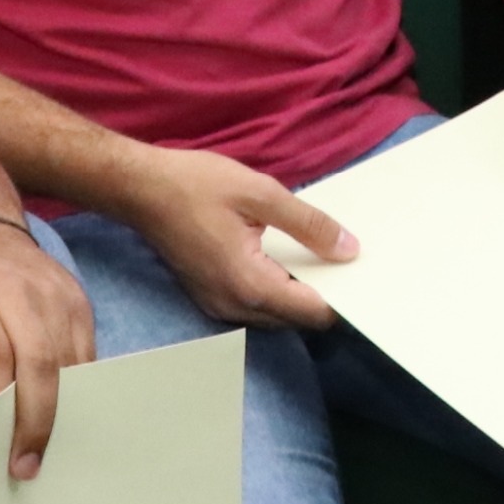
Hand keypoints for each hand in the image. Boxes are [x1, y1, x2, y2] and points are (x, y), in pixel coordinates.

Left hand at [0, 219, 94, 480]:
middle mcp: (20, 294)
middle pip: (41, 365)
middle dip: (37, 423)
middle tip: (26, 467)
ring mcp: (55, 295)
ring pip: (72, 363)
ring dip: (63, 412)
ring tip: (49, 452)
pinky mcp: (78, 299)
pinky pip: (87, 353)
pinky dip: (79, 388)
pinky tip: (67, 416)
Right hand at [114, 145, 354, 330]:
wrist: (140, 188)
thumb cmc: (196, 185)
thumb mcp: (260, 194)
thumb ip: (308, 224)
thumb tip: (349, 249)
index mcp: (250, 285)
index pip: (312, 312)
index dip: (343, 297)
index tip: (363, 275)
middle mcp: (235, 307)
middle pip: (296, 318)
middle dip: (324, 295)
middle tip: (348, 260)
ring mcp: (219, 305)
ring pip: (276, 315)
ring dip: (300, 293)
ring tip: (323, 256)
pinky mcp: (210, 296)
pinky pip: (256, 305)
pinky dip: (278, 289)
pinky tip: (288, 258)